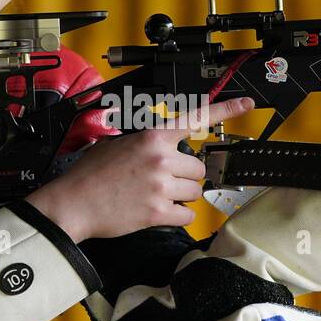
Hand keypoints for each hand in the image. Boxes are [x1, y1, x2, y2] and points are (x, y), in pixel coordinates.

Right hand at [25, 96, 256, 242]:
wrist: (73, 203)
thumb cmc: (91, 174)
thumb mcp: (117, 143)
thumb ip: (147, 143)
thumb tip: (165, 148)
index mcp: (152, 137)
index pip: (196, 119)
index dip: (226, 110)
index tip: (246, 104)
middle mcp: (161, 159)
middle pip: (199, 167)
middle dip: (186, 176)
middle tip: (163, 180)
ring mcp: (161, 186)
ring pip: (195, 191)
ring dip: (181, 195)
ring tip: (155, 195)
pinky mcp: (158, 212)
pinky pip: (187, 215)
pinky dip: (178, 216)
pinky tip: (157, 211)